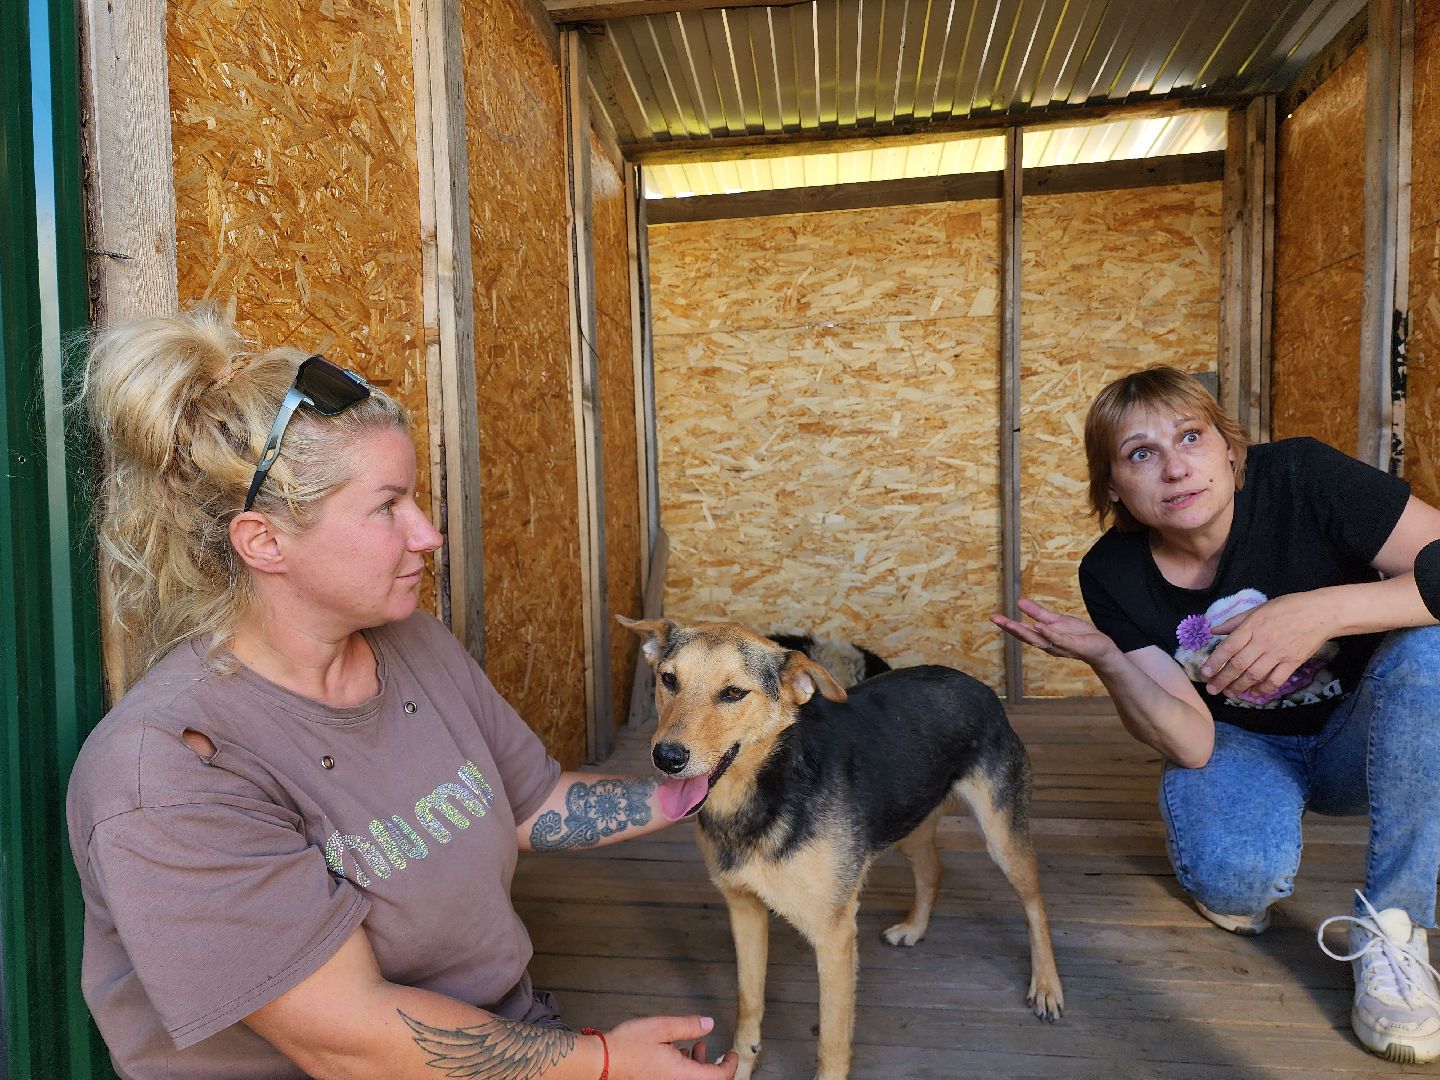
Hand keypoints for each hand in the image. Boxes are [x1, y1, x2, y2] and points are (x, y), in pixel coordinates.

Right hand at [606, 1015, 738, 1078]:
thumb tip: (709, 1023)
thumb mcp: (662, 1027)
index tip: (732, 1055)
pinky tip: (676, 1052)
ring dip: (697, 1066)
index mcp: (681, 1075)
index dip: (729, 1066)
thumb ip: (688, 1025)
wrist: (602, 1062)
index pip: (717, 1077)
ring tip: (694, 1047)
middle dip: (713, 1065)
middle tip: (717, 1052)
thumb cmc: (627, 1046)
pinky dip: (684, 1068)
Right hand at [990, 598, 1118, 667]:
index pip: (1022, 630)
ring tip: (1010, 623)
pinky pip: (1057, 639)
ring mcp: (1059, 646)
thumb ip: (1037, 612)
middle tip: (996, 620)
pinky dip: (1047, 633)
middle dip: (1010, 628)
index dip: (1007, 624)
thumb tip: (1019, 602)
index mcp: (1042, 637)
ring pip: (1038, 639)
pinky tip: (1037, 625)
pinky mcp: (1072, 645)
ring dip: (1024, 632)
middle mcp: (1047, 644)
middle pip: (1026, 636)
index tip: (993, 617)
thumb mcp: (1055, 620)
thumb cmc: (1078, 635)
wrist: (1100, 647)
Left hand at [1201, 593, 1333, 700]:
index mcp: (1252, 626)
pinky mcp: (1293, 662)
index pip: (1229, 647)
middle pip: (1238, 664)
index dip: (1215, 661)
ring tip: (1228, 693)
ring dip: (1239, 686)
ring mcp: (1278, 653)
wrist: (1321, 613)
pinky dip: (1264, 689)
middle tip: (1212, 689)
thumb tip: (1214, 630)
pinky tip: (1254, 693)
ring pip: (1254, 675)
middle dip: (1223, 679)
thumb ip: (1235, 621)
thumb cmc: (1288, 607)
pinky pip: (1275, 680)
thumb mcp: (1258, 608)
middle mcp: (1263, 642)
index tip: (1205, 673)